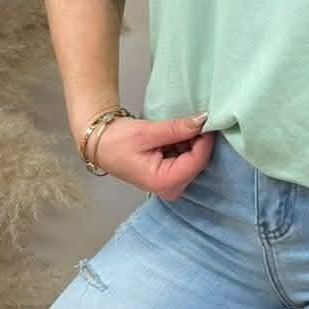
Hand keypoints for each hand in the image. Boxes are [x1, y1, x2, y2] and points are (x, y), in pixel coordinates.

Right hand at [90, 113, 213, 199]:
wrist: (101, 145)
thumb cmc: (118, 141)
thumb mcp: (147, 131)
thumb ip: (176, 128)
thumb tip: (202, 121)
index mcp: (163, 181)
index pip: (197, 162)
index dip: (205, 140)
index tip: (207, 120)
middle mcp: (170, 188)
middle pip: (198, 163)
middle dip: (197, 141)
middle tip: (190, 121)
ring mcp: (171, 185)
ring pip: (194, 161)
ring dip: (190, 143)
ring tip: (176, 128)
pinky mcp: (171, 178)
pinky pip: (187, 161)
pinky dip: (184, 146)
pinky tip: (173, 137)